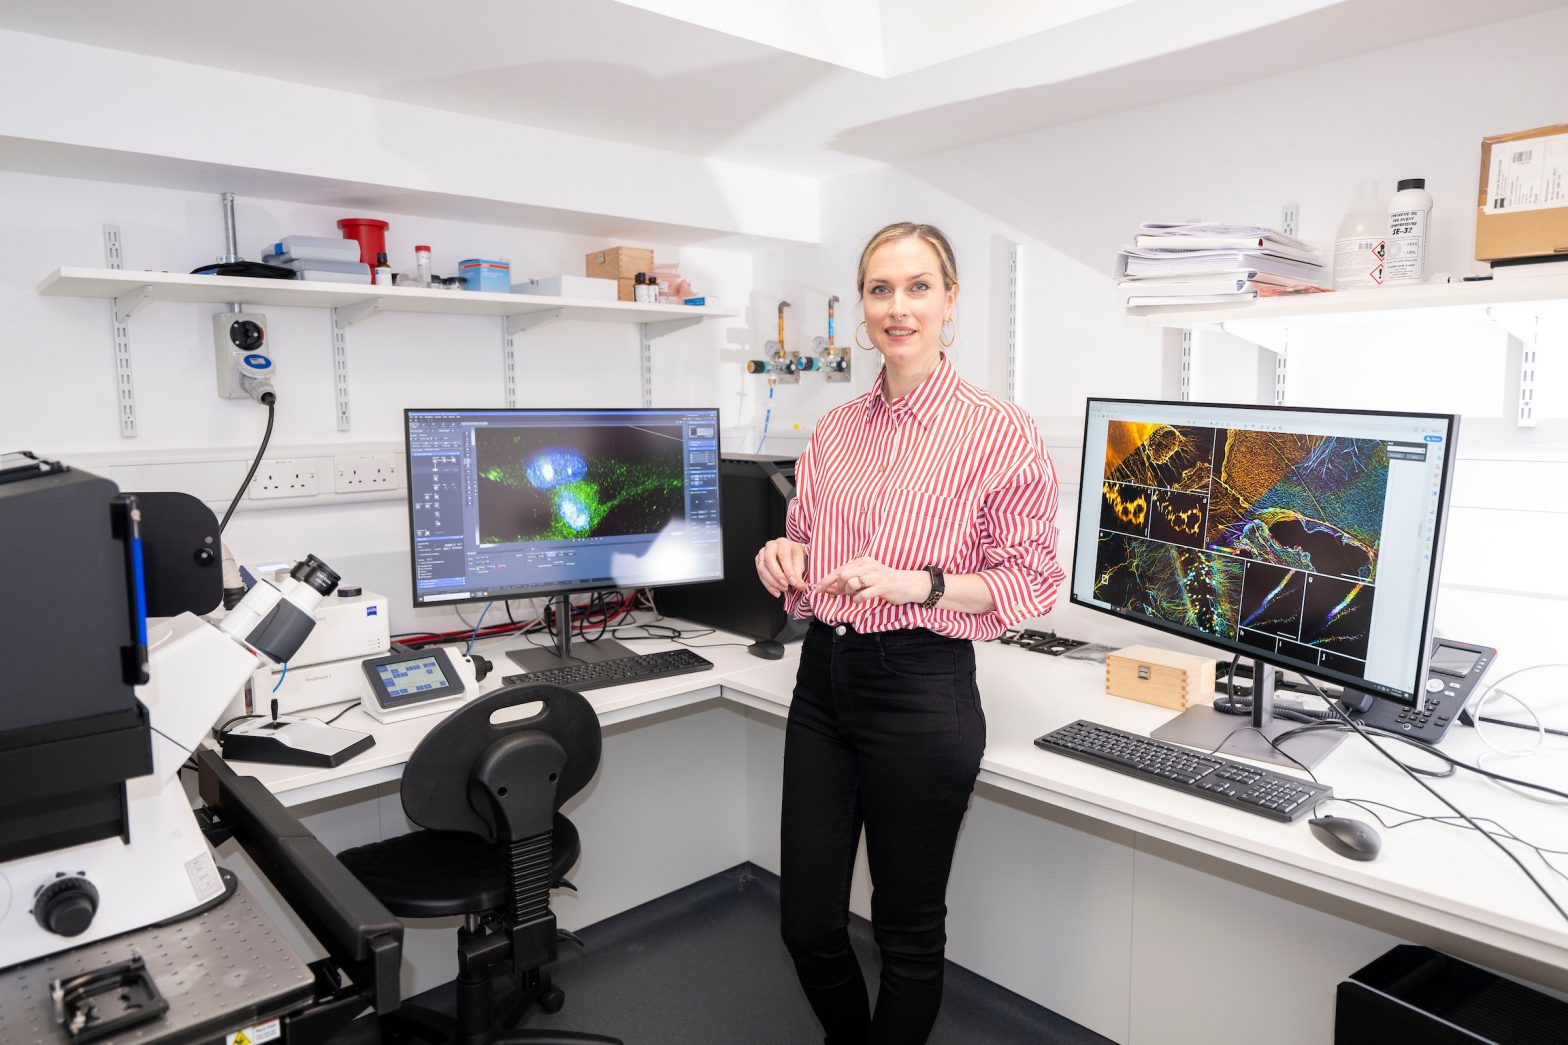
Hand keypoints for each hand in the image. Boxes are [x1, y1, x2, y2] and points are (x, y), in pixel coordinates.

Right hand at [756, 538, 807, 596]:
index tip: (793, 582)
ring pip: (762, 568)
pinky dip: (768, 585)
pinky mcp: (758, 561)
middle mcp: (771, 545)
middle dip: (777, 576)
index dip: (788, 570)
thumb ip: (799, 574)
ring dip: (772, 582)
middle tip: (786, 587)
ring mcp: (762, 553)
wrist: (790, 555)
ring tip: (783, 590)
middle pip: (769, 560)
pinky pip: (760, 575)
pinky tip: (776, 592)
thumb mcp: (801, 563)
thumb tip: (800, 586)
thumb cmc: (795, 557)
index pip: (784, 556)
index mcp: (783, 543)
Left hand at [815, 557, 930, 606]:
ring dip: (849, 593)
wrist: (908, 584)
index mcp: (863, 561)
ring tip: (855, 595)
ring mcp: (876, 575)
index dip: (826, 580)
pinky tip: (861, 600)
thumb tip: (829, 588)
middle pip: (843, 575)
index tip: (818, 590)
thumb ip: (848, 582)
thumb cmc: (884, 582)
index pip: (839, 569)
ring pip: (852, 583)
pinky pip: (864, 594)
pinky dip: (858, 599)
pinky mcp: (883, 586)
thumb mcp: (866, 578)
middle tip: (844, 594)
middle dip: (839, 588)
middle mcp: (868, 565)